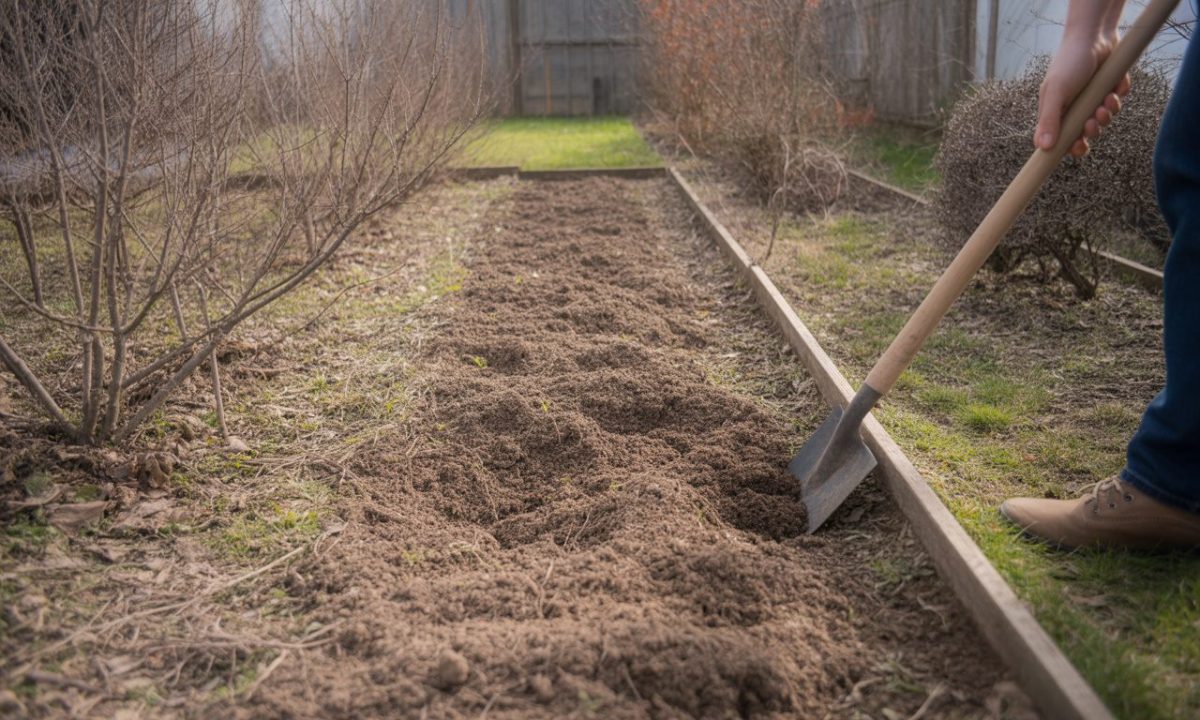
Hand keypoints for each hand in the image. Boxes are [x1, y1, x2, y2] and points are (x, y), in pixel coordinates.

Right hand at [1034, 32, 1130, 157]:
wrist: (1094, 36)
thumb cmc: (1069, 62)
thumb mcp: (1056, 92)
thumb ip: (1049, 120)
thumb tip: (1042, 147)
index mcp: (1056, 111)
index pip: (1059, 139)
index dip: (1069, 147)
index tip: (1078, 148)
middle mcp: (1073, 107)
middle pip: (1084, 134)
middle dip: (1091, 131)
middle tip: (1092, 124)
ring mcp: (1092, 99)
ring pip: (1103, 119)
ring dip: (1107, 113)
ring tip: (1107, 100)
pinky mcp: (1108, 89)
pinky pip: (1116, 102)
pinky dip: (1118, 95)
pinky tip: (1115, 85)